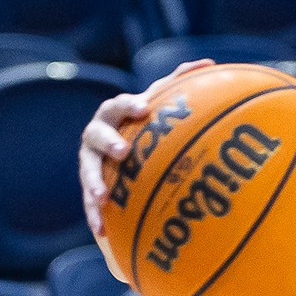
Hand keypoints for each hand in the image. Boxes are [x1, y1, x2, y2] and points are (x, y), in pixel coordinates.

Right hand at [78, 58, 215, 238]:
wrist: (123, 147)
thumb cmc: (147, 122)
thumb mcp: (162, 103)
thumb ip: (180, 83)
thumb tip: (208, 63)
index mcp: (116, 113)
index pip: (120, 105)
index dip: (130, 106)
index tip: (145, 109)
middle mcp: (98, 134)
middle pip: (96, 134)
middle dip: (108, 141)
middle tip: (123, 151)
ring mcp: (91, 160)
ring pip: (87, 170)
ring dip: (93, 182)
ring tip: (102, 197)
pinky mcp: (90, 186)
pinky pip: (89, 202)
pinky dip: (94, 215)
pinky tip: (102, 232)